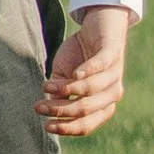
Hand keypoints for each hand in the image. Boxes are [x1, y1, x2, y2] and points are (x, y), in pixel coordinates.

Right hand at [39, 4, 130, 138]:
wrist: (98, 26)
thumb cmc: (79, 58)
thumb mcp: (66, 80)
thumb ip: (60, 96)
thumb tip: (47, 109)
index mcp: (103, 106)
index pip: (86, 125)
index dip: (66, 128)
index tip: (46, 126)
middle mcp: (112, 93)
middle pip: (85, 108)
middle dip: (59, 109)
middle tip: (38, 106)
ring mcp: (115, 73)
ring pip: (90, 89)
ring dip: (66, 89)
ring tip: (47, 86)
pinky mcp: (113, 52)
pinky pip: (100, 65)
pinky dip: (87, 71)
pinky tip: (74, 74)